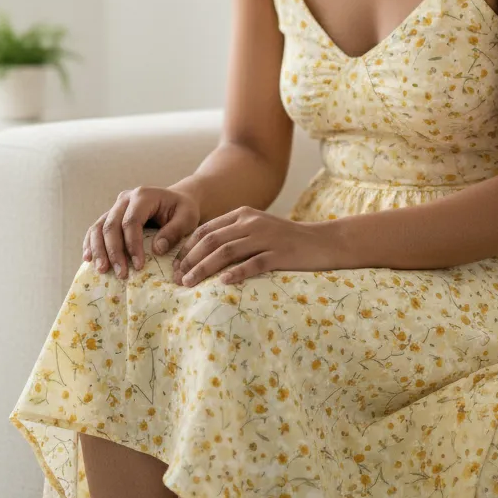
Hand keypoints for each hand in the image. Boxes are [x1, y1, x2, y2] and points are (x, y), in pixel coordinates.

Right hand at [83, 186, 200, 279]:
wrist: (176, 201)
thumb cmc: (183, 210)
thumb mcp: (187, 217)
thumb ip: (174, 231)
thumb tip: (156, 249)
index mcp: (143, 196)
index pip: (131, 221)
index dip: (132, 245)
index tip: (138, 266)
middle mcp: (125, 199)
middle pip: (111, 225)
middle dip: (114, 252)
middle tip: (121, 273)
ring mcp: (115, 207)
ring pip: (99, 227)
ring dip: (98, 250)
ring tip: (102, 270)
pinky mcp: (110, 216)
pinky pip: (95, 229)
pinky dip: (90, 244)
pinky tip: (89, 259)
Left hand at [172, 206, 333, 285]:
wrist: (322, 242)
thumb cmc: (285, 239)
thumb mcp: (257, 228)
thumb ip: (233, 234)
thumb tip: (202, 252)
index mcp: (243, 214)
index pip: (206, 229)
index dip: (188, 247)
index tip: (175, 265)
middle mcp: (252, 222)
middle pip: (213, 240)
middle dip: (191, 259)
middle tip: (177, 278)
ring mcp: (266, 237)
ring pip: (227, 252)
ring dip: (204, 268)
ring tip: (189, 283)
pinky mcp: (279, 254)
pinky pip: (253, 263)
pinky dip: (236, 272)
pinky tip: (222, 283)